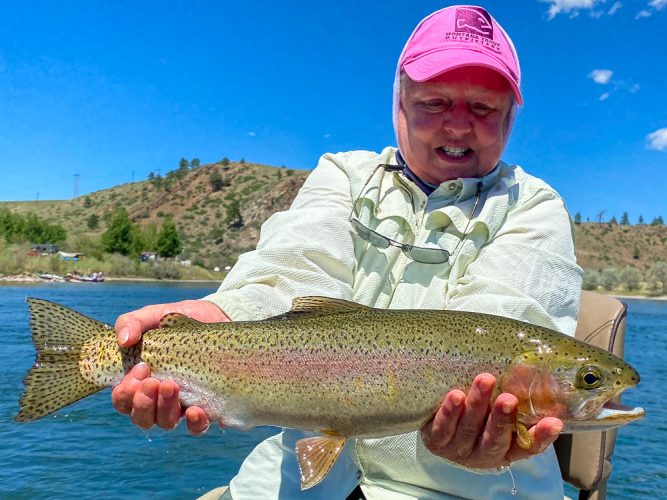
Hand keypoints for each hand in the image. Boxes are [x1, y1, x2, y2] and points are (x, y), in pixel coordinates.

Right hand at [112, 299, 228, 433]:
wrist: (217, 317)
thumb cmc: (179, 322)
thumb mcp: (154, 316)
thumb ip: (132, 322)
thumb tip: (123, 340)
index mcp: (140, 381)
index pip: (124, 400)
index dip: (125, 392)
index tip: (140, 369)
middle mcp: (158, 399)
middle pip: (141, 418)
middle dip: (142, 403)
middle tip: (153, 382)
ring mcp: (183, 405)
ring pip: (166, 423)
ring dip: (165, 409)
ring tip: (172, 386)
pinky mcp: (208, 407)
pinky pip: (197, 427)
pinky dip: (194, 423)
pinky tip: (195, 410)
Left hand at [421, 373, 562, 468]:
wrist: (440, 428)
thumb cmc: (478, 415)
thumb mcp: (498, 411)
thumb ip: (517, 401)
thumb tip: (540, 375)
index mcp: (506, 449)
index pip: (528, 446)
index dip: (541, 437)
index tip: (554, 422)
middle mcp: (484, 453)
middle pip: (495, 439)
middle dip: (502, 418)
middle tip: (508, 399)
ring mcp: (459, 449)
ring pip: (469, 429)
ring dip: (477, 405)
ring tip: (484, 382)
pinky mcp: (437, 441)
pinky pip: (442, 428)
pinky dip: (449, 412)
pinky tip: (455, 396)